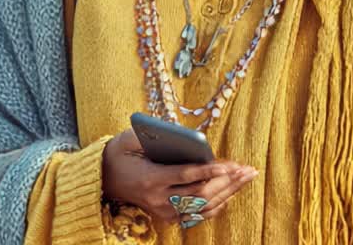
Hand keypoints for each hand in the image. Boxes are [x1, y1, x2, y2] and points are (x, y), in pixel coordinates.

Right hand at [101, 128, 256, 226]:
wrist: (104, 178)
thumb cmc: (121, 153)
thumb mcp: (131, 138)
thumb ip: (158, 135)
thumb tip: (189, 136)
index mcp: (151, 179)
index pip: (187, 176)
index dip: (212, 170)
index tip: (233, 164)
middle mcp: (158, 199)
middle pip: (200, 194)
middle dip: (228, 182)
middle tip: (249, 170)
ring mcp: (163, 211)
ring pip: (202, 206)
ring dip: (228, 193)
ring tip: (246, 178)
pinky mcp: (166, 217)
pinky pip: (197, 215)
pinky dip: (216, 205)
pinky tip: (231, 193)